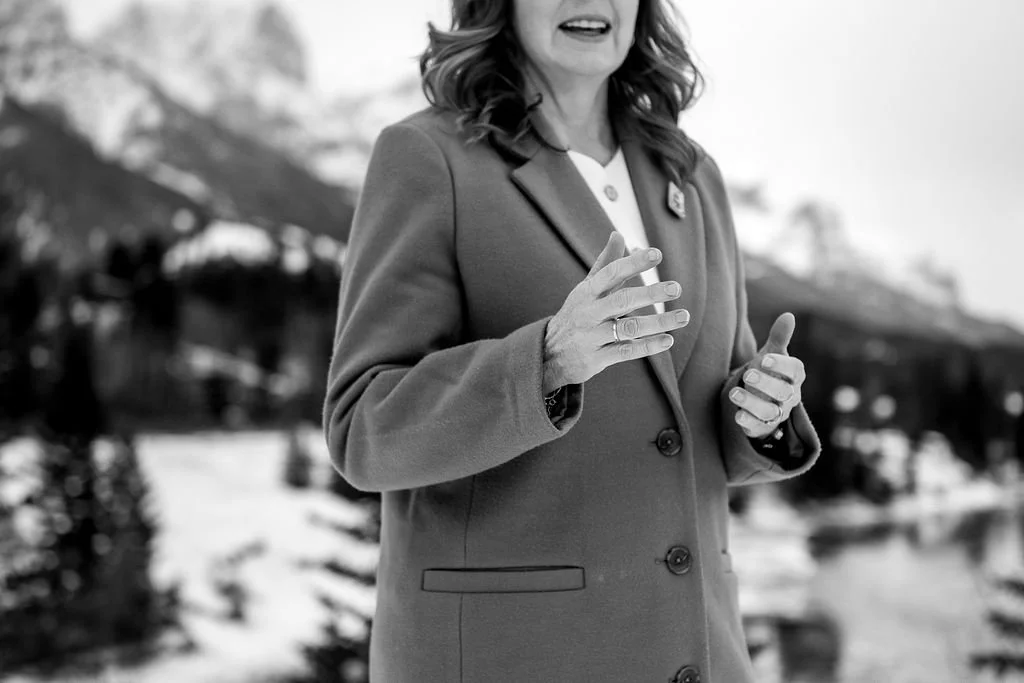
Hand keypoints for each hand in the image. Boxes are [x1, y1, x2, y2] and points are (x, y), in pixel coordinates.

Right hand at [542, 231, 690, 392]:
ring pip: (628, 328)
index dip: (633, 263)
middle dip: (650, 293)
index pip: (611, 273)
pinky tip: (667, 340)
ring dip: (658, 322)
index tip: (657, 253)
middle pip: (621, 300)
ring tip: (683, 316)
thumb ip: (605, 263)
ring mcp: (592, 337)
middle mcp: (588, 313)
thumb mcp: (586, 289)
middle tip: (676, 287)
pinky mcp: (597, 358)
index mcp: (587, 292)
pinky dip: (647, 347)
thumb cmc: (576, 315)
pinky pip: (625, 352)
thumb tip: (618, 234)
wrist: (549, 354)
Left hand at [728, 312, 805, 438]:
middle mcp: (789, 396)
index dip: (782, 365)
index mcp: (794, 376)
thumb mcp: (771, 354)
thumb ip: (778, 338)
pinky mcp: (762, 426)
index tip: (764, 359)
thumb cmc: (768, 372)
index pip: (795, 370)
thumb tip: (788, 315)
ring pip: (770, 411)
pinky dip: (748, 422)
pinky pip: (758, 427)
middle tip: (748, 374)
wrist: (760, 398)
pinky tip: (737, 415)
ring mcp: (777, 413)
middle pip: (784, 392)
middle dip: (766, 384)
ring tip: (734, 393)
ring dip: (752, 403)